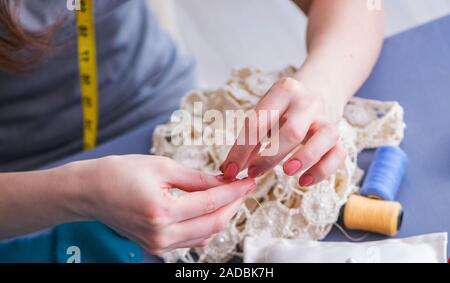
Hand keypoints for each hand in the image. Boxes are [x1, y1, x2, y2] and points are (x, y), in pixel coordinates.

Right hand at [79, 155, 255, 253]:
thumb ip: (196, 178)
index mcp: (162, 211)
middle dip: (234, 205)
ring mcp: (159, 245)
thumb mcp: (161, 167)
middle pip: (213, 224)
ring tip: (232, 196)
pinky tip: (212, 209)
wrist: (89, 192)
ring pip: (205, 235)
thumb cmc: (118, 173)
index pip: (211, 203)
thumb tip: (223, 181)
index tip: (249, 181)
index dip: (234, 191)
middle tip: (244, 188)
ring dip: (223, 216)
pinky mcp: (157, 247)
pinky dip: (207, 226)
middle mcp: (161, 234)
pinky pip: (192, 240)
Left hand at [220, 77, 345, 186]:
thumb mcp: (264, 113)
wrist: (319, 91)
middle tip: (253, 173)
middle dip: (269, 157)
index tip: (229, 170)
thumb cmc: (283, 109)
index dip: (241, 150)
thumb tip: (228, 169)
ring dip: (305, 158)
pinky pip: (338, 154)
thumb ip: (249, 139)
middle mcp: (307, 102)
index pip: (258, 122)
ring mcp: (326, 117)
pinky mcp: (338, 134)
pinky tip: (304, 181)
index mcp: (283, 91)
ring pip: (323, 138)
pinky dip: (322, 170)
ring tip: (286, 172)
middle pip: (292, 131)